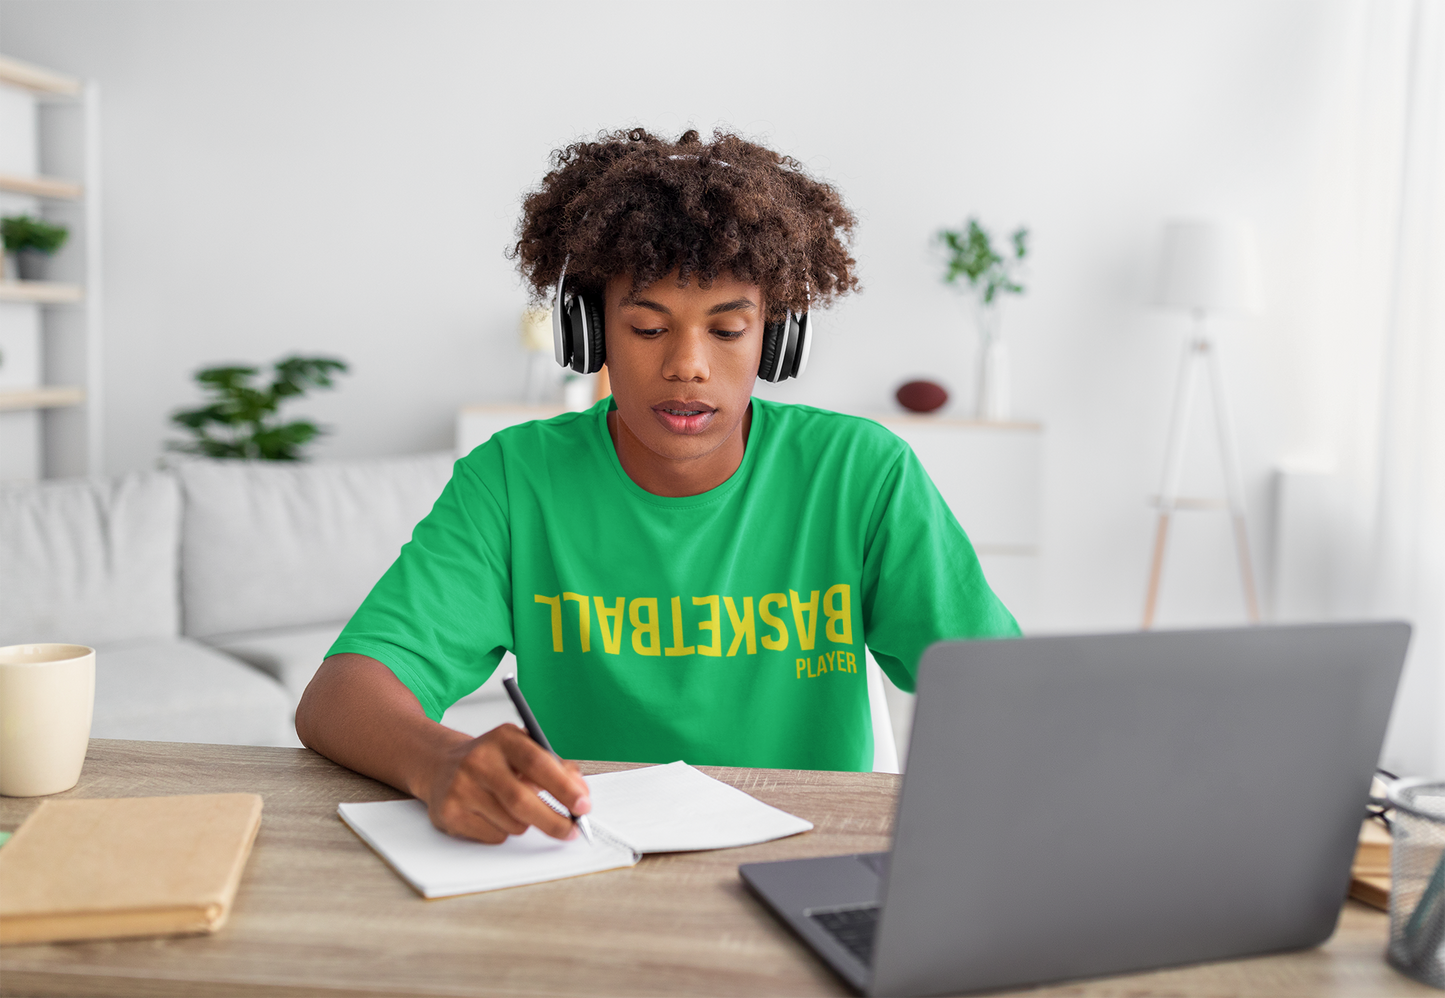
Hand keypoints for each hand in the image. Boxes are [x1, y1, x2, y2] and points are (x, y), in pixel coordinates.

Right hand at [421, 723, 591, 844]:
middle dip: (554, 821)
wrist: (441, 766)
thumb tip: (581, 794)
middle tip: (572, 830)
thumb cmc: (494, 760)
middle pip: (523, 800)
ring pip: (513, 823)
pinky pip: (495, 836)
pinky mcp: (450, 813)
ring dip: (526, 824)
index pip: (538, 763)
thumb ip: (556, 766)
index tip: (583, 805)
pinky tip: (492, 815)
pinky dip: (505, 832)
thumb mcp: (523, 749)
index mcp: (503, 738)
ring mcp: (461, 787)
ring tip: (514, 808)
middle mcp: (479, 760)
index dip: (564, 787)